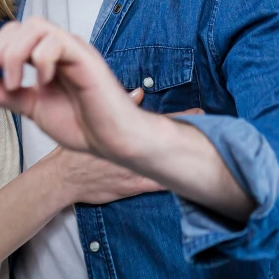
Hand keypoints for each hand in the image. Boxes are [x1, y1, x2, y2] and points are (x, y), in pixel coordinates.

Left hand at [0, 17, 150, 161]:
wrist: (113, 142)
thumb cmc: (83, 124)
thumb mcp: (31, 108)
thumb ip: (5, 95)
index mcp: (44, 57)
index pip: (5, 41)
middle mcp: (57, 48)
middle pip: (15, 29)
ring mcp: (72, 50)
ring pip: (34, 27)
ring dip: (12, 55)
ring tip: (12, 85)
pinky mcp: (85, 58)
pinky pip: (58, 42)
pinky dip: (42, 60)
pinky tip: (42, 83)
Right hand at [43, 89, 202, 204]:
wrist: (62, 180)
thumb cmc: (77, 152)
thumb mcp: (95, 123)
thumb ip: (121, 107)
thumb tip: (140, 90)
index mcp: (127, 134)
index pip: (159, 122)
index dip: (182, 117)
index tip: (202, 113)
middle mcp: (135, 153)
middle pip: (168, 145)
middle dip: (189, 139)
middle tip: (215, 132)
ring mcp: (136, 172)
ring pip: (167, 166)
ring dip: (184, 161)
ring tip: (213, 158)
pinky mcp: (134, 189)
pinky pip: (159, 185)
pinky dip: (173, 181)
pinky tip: (194, 184)